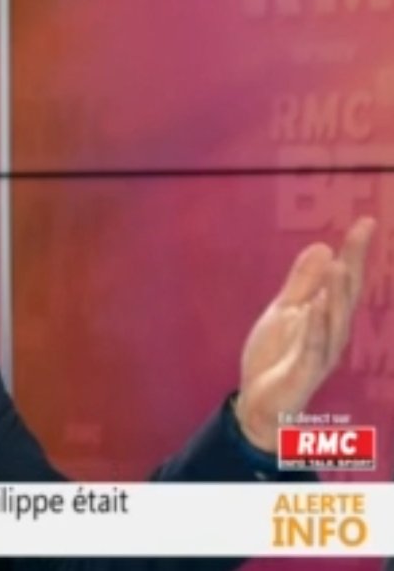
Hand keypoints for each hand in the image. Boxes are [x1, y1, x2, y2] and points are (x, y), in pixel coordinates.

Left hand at [235, 217, 375, 451]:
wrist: (258, 402)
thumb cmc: (276, 356)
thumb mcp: (285, 311)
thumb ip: (302, 283)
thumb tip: (323, 247)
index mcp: (327, 317)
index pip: (344, 280)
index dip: (355, 252)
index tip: (366, 222)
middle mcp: (332, 334)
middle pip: (345, 296)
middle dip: (354, 264)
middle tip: (360, 233)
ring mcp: (320, 354)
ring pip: (334, 321)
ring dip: (337, 294)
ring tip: (340, 265)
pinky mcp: (305, 372)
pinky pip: (313, 348)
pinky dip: (316, 327)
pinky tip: (316, 307)